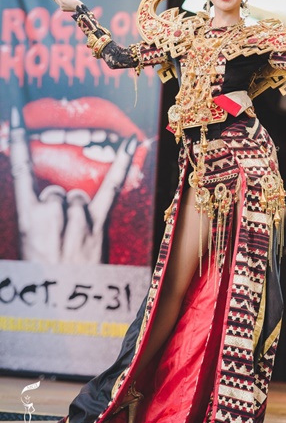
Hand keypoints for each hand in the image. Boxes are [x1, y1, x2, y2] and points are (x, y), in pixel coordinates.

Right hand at [9, 105, 137, 263]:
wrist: (65, 309)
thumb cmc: (45, 278)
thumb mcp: (30, 249)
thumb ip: (38, 222)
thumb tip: (54, 204)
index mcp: (27, 222)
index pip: (20, 172)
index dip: (22, 142)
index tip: (17, 113)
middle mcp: (50, 218)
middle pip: (56, 192)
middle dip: (58, 209)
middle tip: (58, 239)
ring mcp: (77, 222)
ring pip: (78, 197)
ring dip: (78, 213)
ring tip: (73, 241)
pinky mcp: (99, 227)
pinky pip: (111, 189)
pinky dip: (120, 165)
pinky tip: (130, 142)